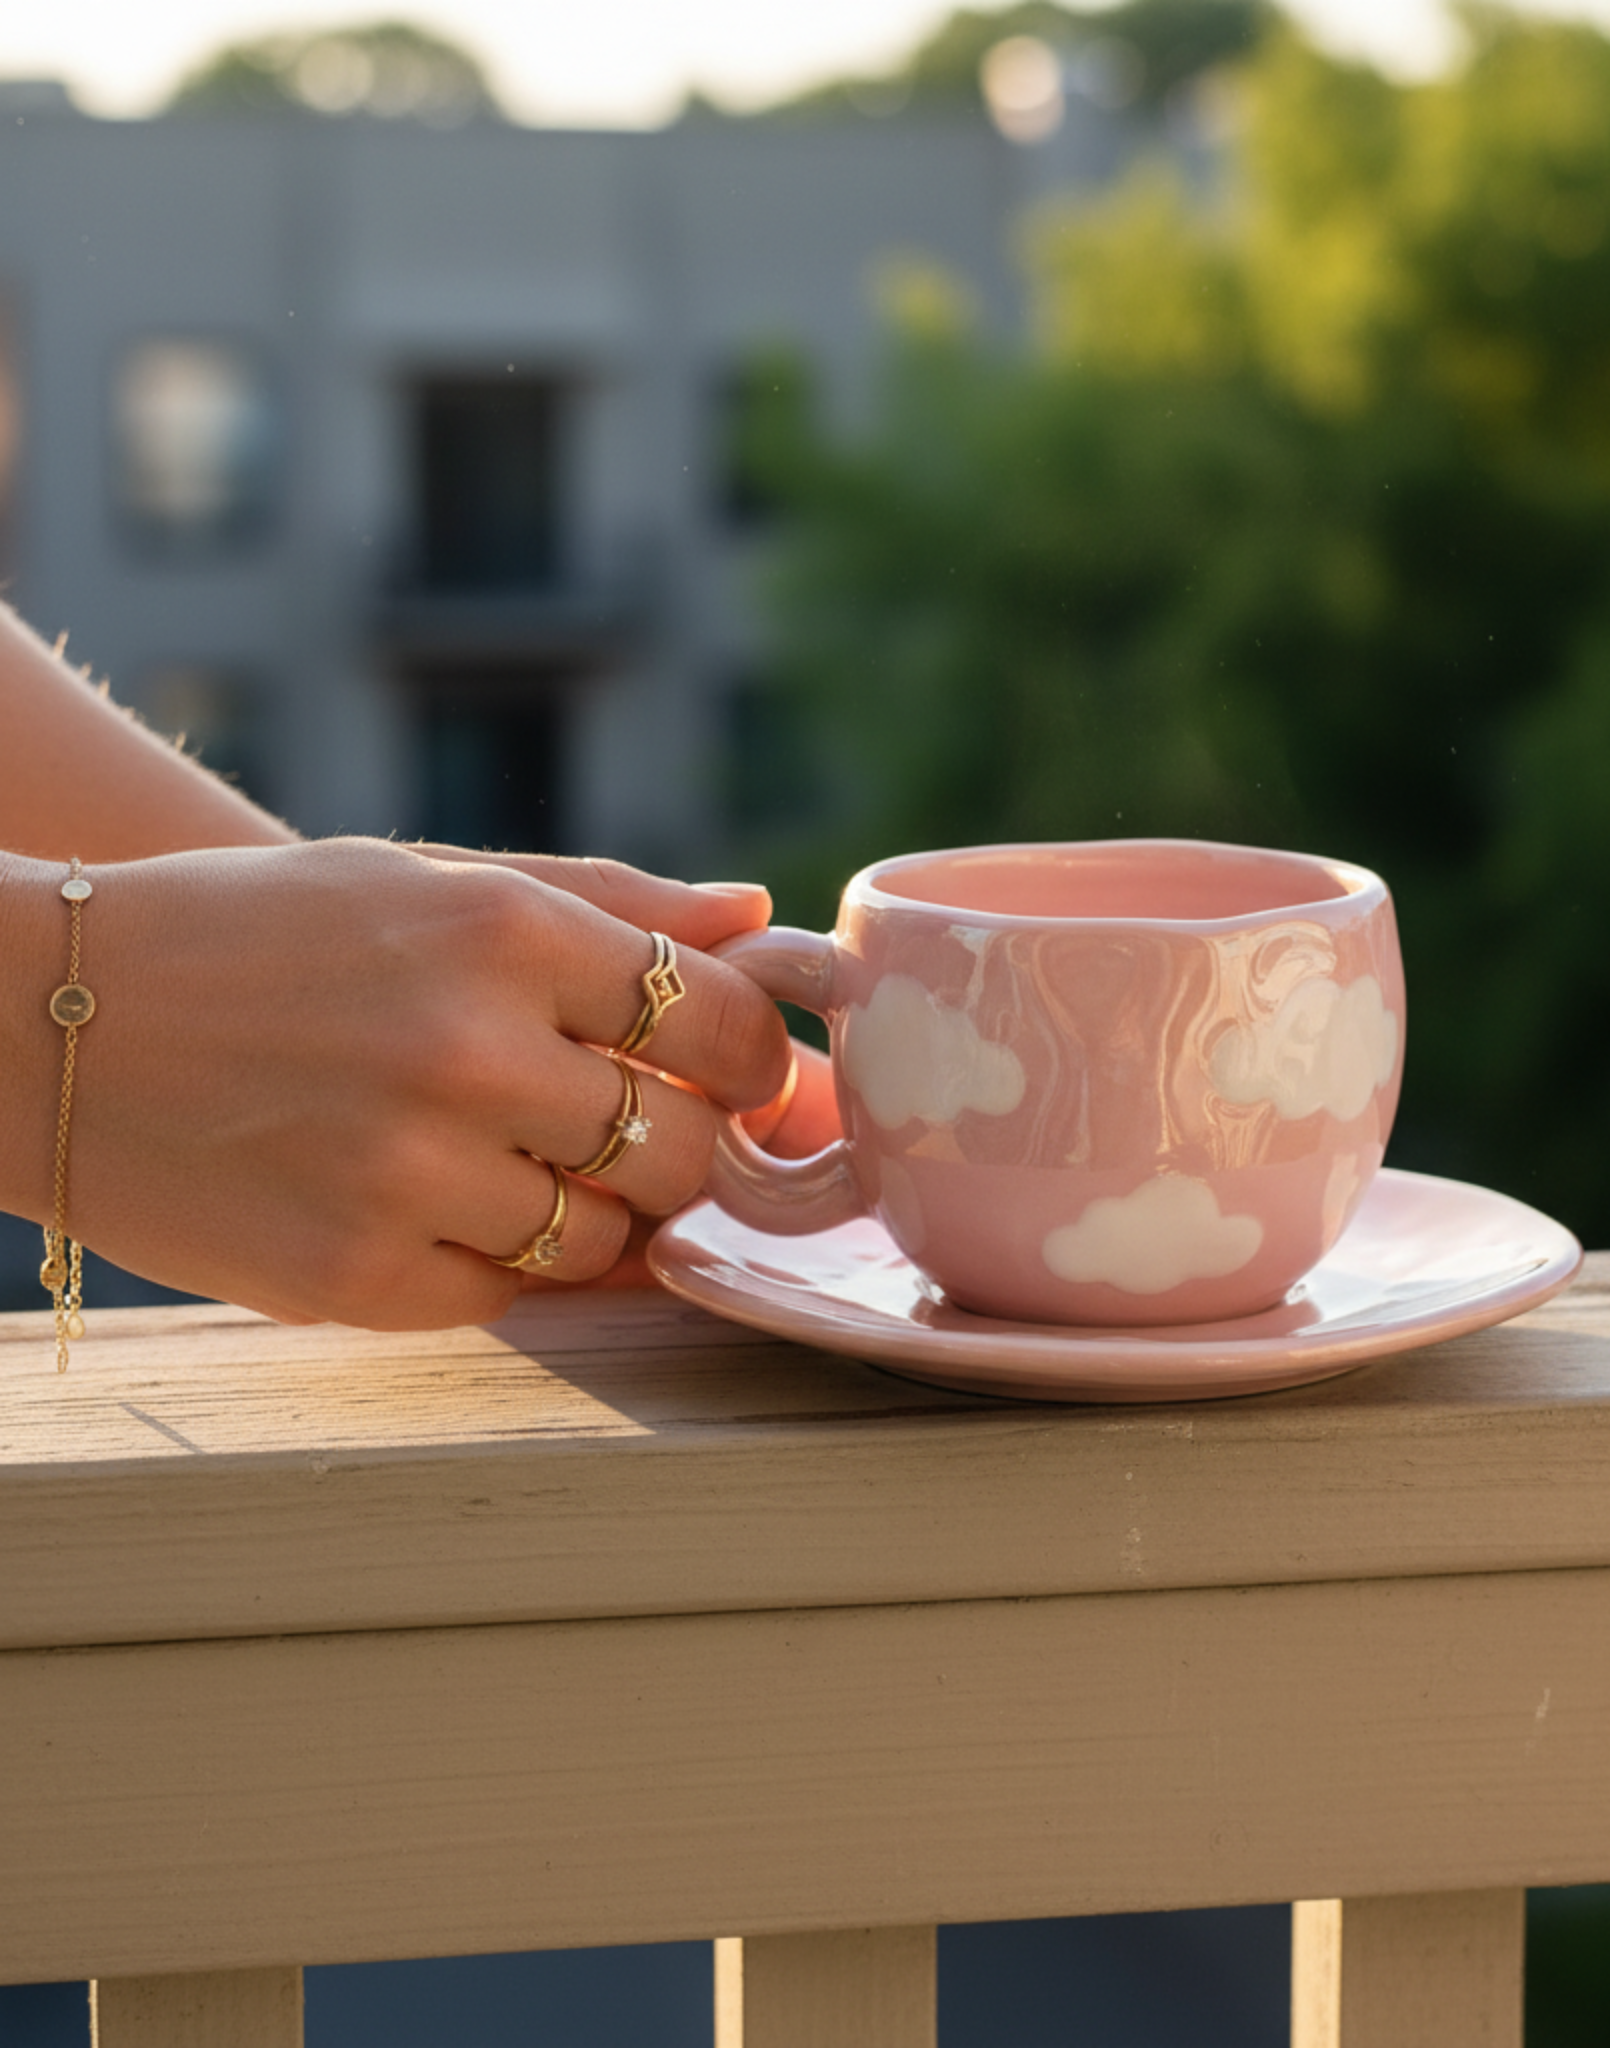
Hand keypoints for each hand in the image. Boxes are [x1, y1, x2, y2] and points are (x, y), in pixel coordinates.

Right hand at [24, 839, 791, 1327]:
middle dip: (684, 1146)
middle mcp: (468, 1050)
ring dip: (594, 1211)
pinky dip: (501, 1260)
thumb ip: (612, 903)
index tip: (735, 1071)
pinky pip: (509, 1295)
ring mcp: (409, 1173)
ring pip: (607, 1237)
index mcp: (503, 931)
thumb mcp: (429, 877)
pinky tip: (442, 1203)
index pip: (722, 1023)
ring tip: (518, 1159)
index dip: (752, 1059)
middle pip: (686, 1148)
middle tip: (636, 1128)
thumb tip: (764, 918)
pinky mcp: (352, 1275)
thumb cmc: (266, 931)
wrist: (45, 1013)